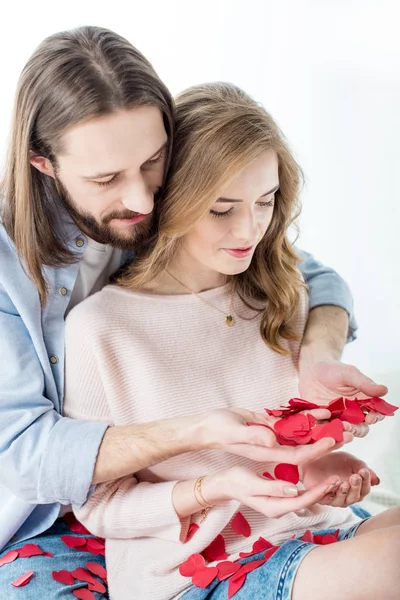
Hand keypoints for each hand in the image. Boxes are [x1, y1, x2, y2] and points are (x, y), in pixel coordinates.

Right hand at [196, 407, 352, 465]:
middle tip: (347, 432)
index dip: (315, 450)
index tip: (332, 440)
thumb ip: (252, 436)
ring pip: (299, 435)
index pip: (297, 456)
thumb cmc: (217, 429)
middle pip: (304, 447)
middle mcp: (272, 446)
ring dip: (317, 429)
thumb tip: (272, 439)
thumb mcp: (233, 431)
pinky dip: (304, 418)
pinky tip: (317, 412)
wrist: (207, 425)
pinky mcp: (268, 426)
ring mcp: (271, 437)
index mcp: (266, 451)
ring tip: (337, 420)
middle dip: (324, 442)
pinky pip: (290, 424)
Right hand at [206, 465, 342, 517]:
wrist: (225, 484)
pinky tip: (318, 472)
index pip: (302, 501)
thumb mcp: (252, 483)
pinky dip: (311, 483)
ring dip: (320, 487)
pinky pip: (299, 491)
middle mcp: (281, 507)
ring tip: (334, 475)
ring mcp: (281, 501)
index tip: (332, 480)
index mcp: (275, 507)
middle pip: (307, 500)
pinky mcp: (281, 494)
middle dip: (324, 490)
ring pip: (305, 496)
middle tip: (340, 477)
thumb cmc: (236, 481)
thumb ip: (272, 487)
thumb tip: (294, 489)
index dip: (318, 491)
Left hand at [298, 360, 387, 429]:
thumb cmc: (332, 371)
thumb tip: (384, 390)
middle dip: (358, 429)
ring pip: (345, 432)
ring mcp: (338, 418)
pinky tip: (326, 427)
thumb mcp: (349, 374)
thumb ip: (364, 383)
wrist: (310, 372)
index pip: (375, 414)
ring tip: (340, 427)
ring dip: (344, 433)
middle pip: (361, 427)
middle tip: (352, 426)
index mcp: (363, 402)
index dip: (375, 417)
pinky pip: (327, 430)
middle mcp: (353, 413)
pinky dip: (328, 432)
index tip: (370, 417)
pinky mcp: (324, 421)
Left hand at [302, 451, 378, 506]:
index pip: (365, 489)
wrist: (313, 457)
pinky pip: (327, 498)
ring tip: (344, 482)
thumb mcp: (350, 461)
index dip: (366, 481)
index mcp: (356, 488)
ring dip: (344, 492)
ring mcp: (334, 499)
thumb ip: (362, 468)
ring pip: (343, 501)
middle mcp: (346, 496)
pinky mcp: (321, 498)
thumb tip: (376, 480)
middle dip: (356, 487)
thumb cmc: (334, 461)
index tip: (364, 471)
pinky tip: (333, 484)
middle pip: (355, 497)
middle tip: (355, 477)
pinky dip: (331, 492)